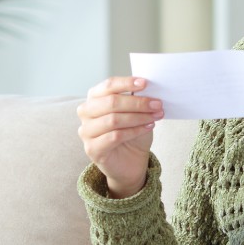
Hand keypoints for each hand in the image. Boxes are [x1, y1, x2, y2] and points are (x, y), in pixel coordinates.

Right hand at [78, 76, 161, 198]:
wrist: (130, 161)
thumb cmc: (132, 133)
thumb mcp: (135, 112)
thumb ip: (136, 99)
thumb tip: (147, 86)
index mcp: (94, 98)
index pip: (108, 86)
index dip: (126, 83)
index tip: (145, 83)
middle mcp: (86, 112)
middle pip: (111, 102)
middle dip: (137, 103)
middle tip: (157, 104)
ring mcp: (86, 131)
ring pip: (113, 120)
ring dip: (139, 117)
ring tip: (155, 116)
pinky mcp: (92, 149)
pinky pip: (115, 136)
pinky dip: (134, 131)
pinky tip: (148, 128)